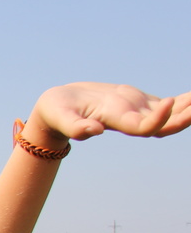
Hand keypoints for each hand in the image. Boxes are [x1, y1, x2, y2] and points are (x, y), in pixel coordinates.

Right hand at [27, 82, 190, 146]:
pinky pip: (167, 104)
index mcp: (115, 121)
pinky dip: (184, 101)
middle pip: (164, 124)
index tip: (169, 102)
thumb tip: (93, 131)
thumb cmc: (56, 112)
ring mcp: (136, 111)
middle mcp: (130, 119)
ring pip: (170, 114)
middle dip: (184, 117)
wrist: (58, 108)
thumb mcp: (61, 117)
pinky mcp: (138, 103)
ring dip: (188, 109)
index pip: (143, 127)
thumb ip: (75, 126)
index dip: (158, 119)